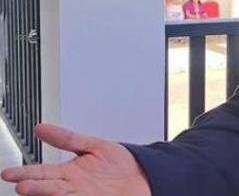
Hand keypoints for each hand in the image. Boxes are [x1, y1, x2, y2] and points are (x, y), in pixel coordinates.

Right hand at [1, 124, 149, 195]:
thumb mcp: (93, 145)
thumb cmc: (120, 163)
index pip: (41, 173)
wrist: (145, 175)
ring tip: (31, 191)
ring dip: (45, 195)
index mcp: (69, 173)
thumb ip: (68, 138)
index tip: (8, 174)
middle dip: (33, 187)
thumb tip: (41, 128)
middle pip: (47, 188)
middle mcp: (73, 187)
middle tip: (21, 186)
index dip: (25, 173)